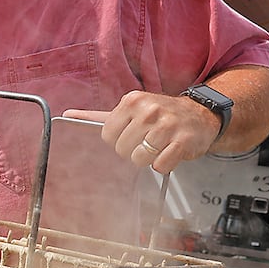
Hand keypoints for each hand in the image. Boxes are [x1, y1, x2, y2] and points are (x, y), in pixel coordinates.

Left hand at [65, 92, 219, 173]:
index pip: (107, 135)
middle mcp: (149, 110)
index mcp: (132, 101)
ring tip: (159, 146)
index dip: (117, 141)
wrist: (201, 115)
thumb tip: (68, 115)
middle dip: (133, 151)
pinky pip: (160, 166)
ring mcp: (167, 125)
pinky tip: (170, 152)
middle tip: (147, 141)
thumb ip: (98, 116)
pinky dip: (164, 165)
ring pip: (140, 158)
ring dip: (148, 159)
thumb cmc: (160, 115)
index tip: (131, 135)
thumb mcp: (130, 109)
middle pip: (122, 149)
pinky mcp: (183, 141)